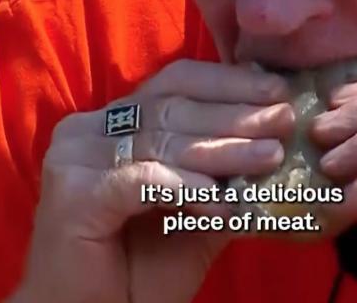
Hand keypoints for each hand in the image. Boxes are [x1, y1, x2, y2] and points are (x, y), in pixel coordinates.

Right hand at [11, 60, 294, 302]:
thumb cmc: (139, 272)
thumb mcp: (196, 212)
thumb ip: (226, 174)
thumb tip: (279, 138)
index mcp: (113, 123)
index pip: (175, 83)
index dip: (229, 84)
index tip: (278, 92)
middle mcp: (88, 130)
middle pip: (172, 108)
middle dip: (235, 115)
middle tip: (285, 121)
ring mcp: (75, 158)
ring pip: (162, 142)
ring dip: (223, 151)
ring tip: (270, 156)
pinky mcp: (72, 194)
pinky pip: (141, 180)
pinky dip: (186, 187)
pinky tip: (223, 201)